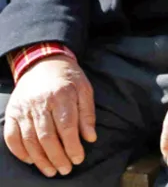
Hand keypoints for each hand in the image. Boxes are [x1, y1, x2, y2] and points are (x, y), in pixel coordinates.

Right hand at [2, 56, 95, 177]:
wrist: (43, 63)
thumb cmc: (68, 78)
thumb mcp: (85, 90)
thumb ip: (87, 114)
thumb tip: (90, 138)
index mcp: (61, 96)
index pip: (66, 127)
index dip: (72, 146)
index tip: (78, 158)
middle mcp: (40, 103)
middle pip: (47, 137)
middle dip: (57, 157)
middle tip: (65, 169)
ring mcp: (23, 108)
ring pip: (29, 140)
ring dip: (40, 159)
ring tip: (51, 170)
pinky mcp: (12, 112)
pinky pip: (11, 136)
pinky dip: (19, 151)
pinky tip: (31, 160)